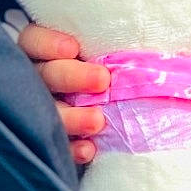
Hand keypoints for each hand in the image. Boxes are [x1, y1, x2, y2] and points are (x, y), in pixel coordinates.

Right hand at [18, 23, 105, 164]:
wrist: (116, 114)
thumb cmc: (117, 70)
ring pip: (43, 112)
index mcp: (44, 52)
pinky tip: (88, 150)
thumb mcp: (113, 53)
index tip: (72, 48)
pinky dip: (71, 149)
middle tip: (102, 81)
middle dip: (70, 77)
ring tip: (97, 121)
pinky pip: (54, 145)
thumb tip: (157, 41)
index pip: (33, 41)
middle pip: (44, 74)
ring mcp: (37, 111)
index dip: (48, 43)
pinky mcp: (47, 140)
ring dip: (71, 117)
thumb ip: (114, 48)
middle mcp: (35, 79)